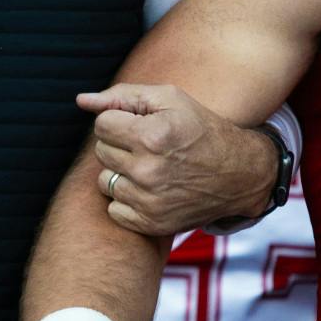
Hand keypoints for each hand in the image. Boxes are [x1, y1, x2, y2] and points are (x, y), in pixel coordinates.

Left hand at [78, 84, 275, 235]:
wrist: (239, 173)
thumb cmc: (200, 129)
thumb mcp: (169, 100)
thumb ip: (122, 96)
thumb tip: (81, 100)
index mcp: (151, 136)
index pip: (101, 125)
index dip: (120, 121)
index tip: (140, 125)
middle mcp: (148, 171)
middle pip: (101, 152)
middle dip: (119, 145)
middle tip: (149, 146)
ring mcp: (149, 201)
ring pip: (104, 181)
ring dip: (121, 173)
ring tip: (150, 167)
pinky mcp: (151, 224)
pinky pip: (114, 209)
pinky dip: (127, 200)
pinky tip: (150, 190)